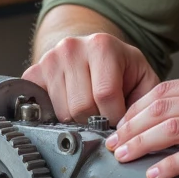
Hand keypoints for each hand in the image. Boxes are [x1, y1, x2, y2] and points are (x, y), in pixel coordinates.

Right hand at [23, 33, 158, 123]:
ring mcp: (49, 60)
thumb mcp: (143, 79)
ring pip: (62, 112)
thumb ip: (145, 102)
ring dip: (77, 120)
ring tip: (88, 109)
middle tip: (103, 115)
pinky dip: (55, 117)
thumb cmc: (121, 70)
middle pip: (81, 107)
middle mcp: (72, 48)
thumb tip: (133, 132)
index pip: (105, 95)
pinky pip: (40, 109)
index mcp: (102, 46)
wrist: (92, 53)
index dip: (114, 117)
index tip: (119, 120)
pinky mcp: (33, 74)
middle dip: (96, 120)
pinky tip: (68, 108)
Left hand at [105, 70, 178, 177]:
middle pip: (160, 106)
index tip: (124, 124)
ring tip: (124, 157)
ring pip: (169, 128)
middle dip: (130, 126)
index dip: (138, 108)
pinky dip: (167, 164)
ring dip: (140, 144)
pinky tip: (154, 174)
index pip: (166, 90)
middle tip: (114, 143)